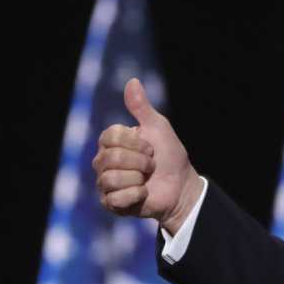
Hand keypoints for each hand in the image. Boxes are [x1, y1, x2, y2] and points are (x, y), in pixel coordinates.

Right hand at [94, 78, 201, 233]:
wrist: (181, 186)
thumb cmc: (169, 155)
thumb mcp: (158, 127)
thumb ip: (141, 107)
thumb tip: (132, 80)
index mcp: (111, 142)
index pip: (111, 137)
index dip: (136, 143)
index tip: (150, 146)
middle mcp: (102, 161)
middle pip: (112, 158)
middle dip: (140, 162)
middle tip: (151, 165)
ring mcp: (104, 183)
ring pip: (111, 178)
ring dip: (138, 179)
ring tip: (145, 180)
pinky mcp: (110, 203)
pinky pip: (116, 198)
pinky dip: (136, 195)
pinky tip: (143, 194)